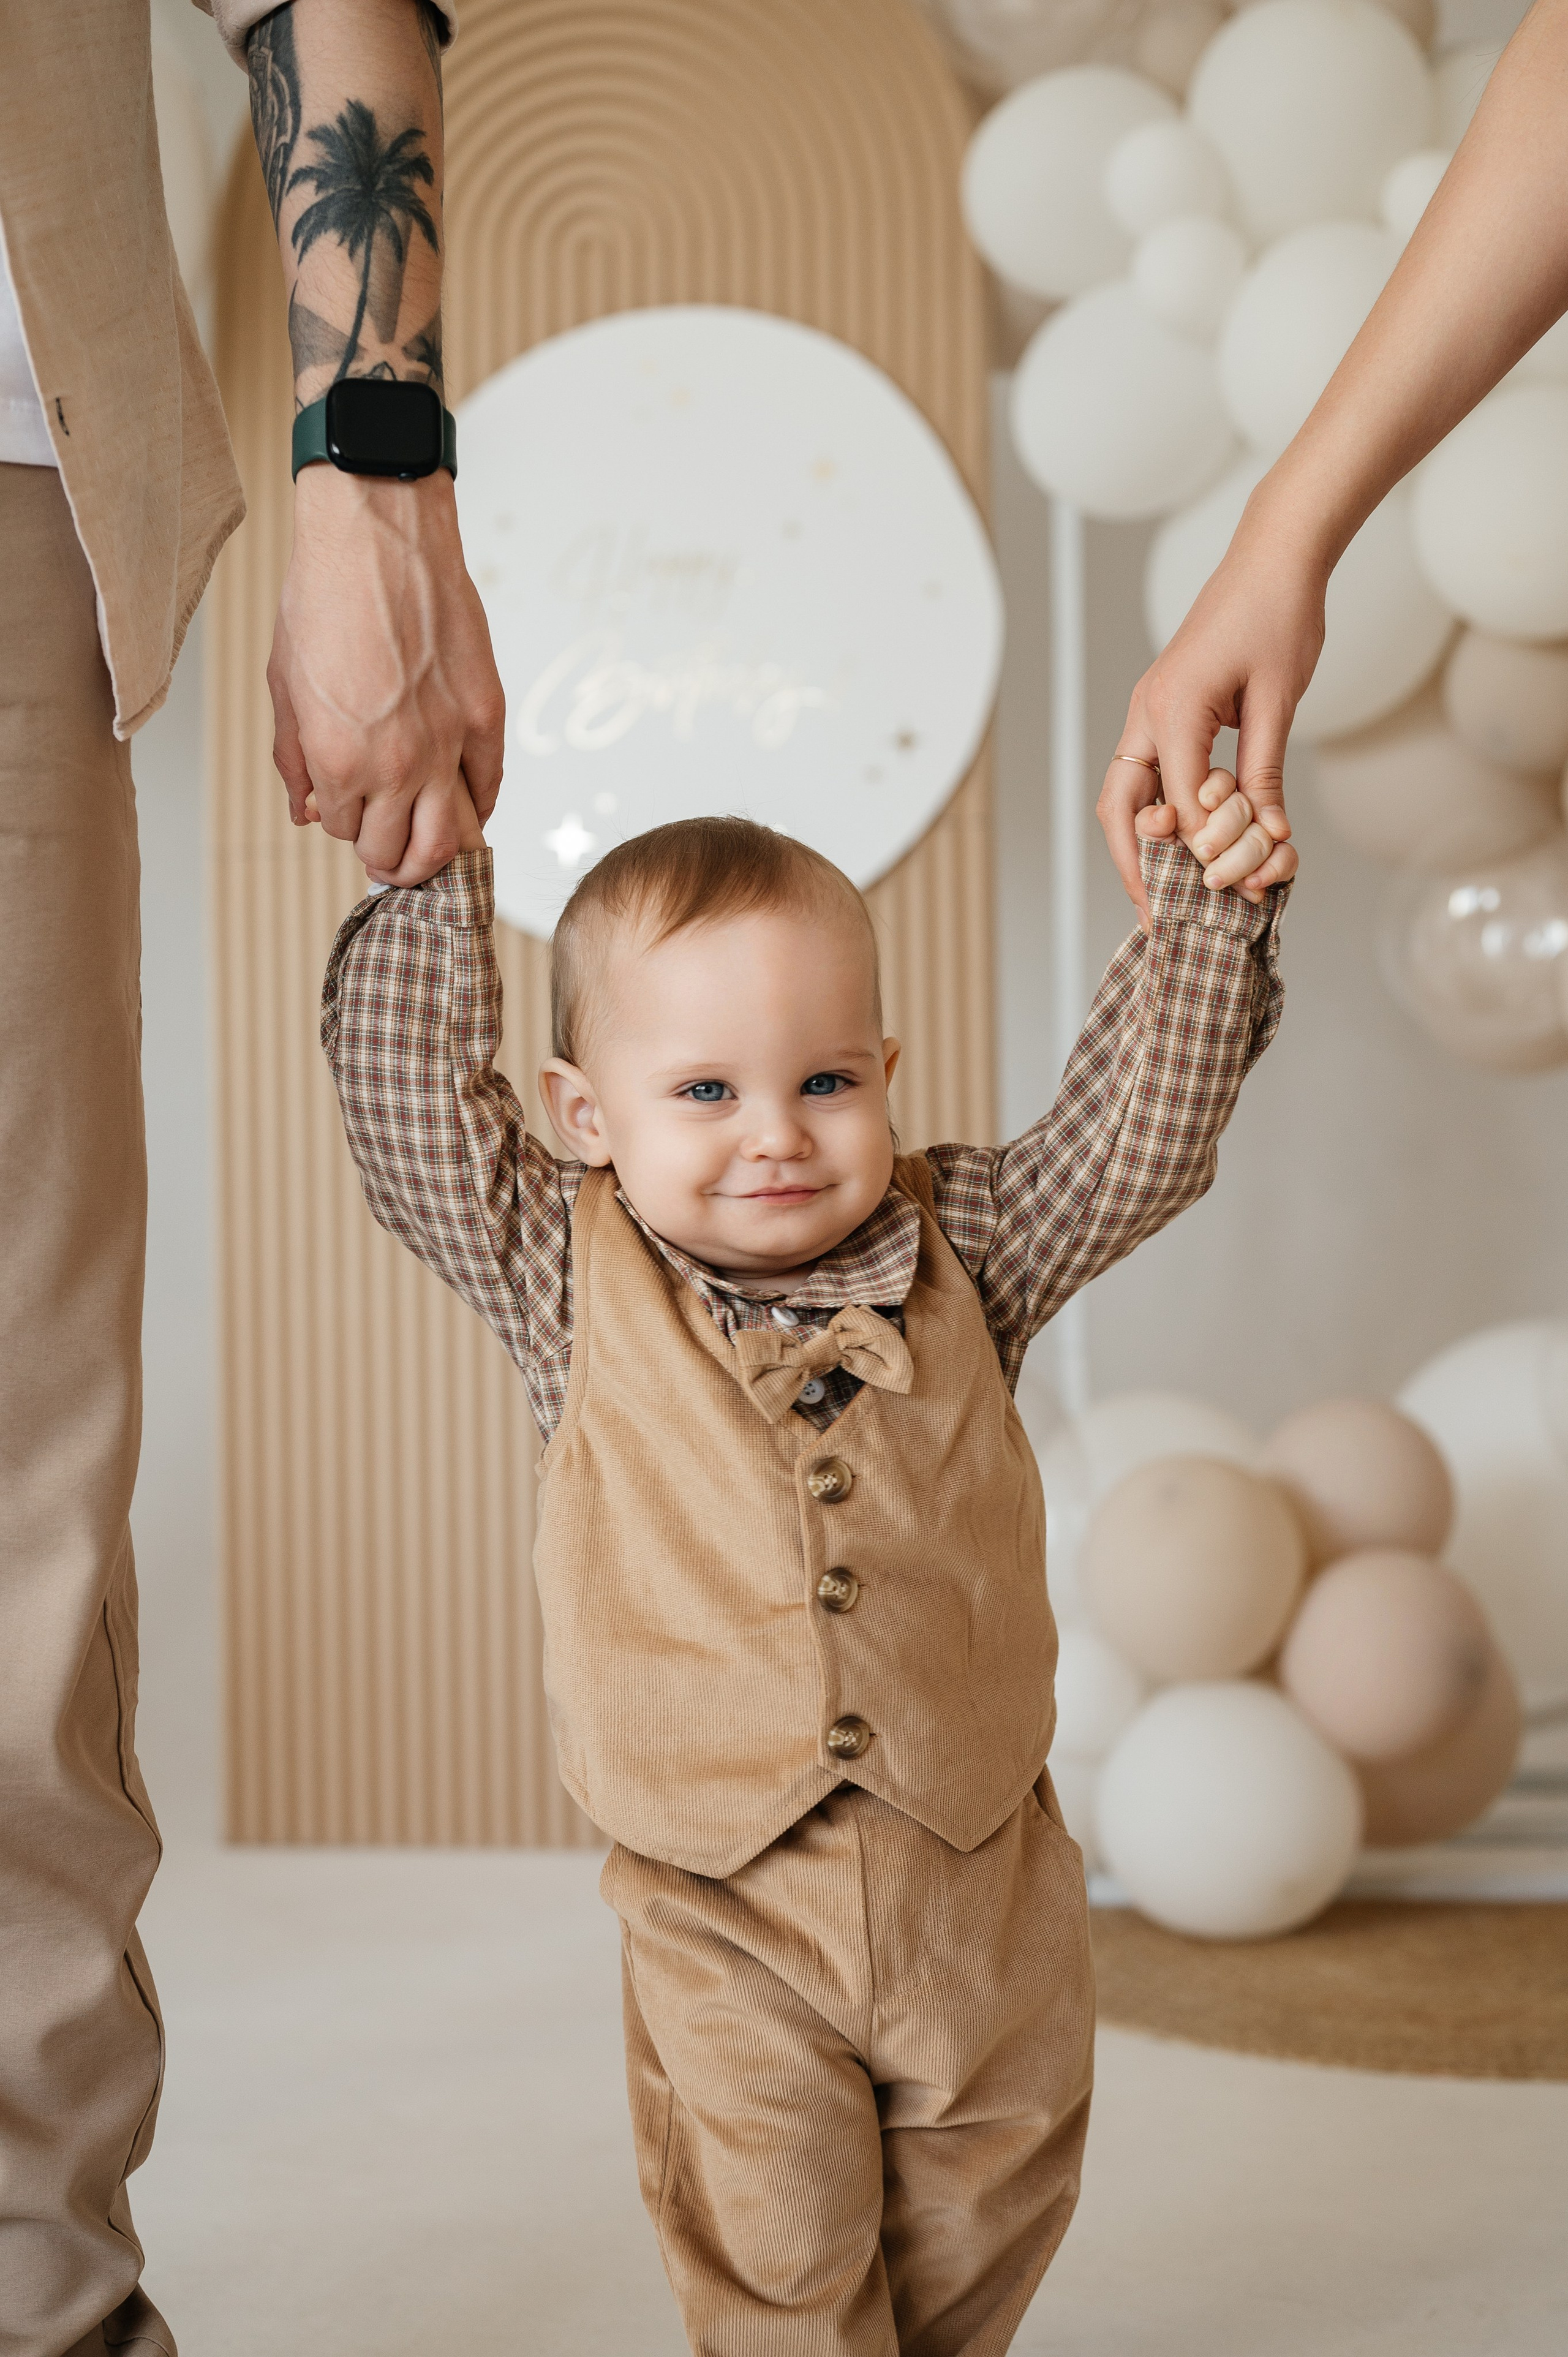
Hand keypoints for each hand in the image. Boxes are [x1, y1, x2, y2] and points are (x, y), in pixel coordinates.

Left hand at [268, 464, 504, 886]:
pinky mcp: (486, 718)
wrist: (378, 536)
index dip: (340, 818)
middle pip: (397, 853)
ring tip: (424, 852)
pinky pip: (488, 789)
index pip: (344, 829)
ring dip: (433, 857)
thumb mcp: (285, 685)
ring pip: (450, 841)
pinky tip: (463, 805)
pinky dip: (476, 808)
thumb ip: (294, 758)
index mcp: (339, 760)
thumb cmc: (323, 598)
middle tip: (386, 852)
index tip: (343, 804)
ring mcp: (447, 744)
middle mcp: (396, 765)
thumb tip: (306, 809)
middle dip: (385, 856)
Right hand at [1097, 502, 1324, 916]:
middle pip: (1120, 809)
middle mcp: (1147, 713)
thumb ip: (1263, 775)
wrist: (1274, 556)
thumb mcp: (1278, 701)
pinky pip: (1147, 775)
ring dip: (1140, 846)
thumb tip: (1266, 838)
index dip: (1202, 853)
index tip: (1234, 890)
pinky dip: (1157, 814)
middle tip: (1157, 917)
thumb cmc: (1279, 615)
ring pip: (1125, 795)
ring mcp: (1149, 711)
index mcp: (1172, 709)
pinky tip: (1180, 843)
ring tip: (1162, 892)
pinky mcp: (1164, 710)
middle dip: (1135, 866)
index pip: (1176, 805)